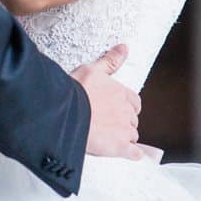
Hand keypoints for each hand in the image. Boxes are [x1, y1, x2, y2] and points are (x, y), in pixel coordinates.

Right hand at [72, 43, 142, 159]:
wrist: (66, 114)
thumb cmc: (76, 90)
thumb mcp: (92, 70)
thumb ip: (110, 61)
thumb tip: (124, 47)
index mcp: (121, 93)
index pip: (134, 102)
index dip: (128, 106)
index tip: (120, 109)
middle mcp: (126, 112)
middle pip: (133, 120)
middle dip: (125, 122)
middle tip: (109, 124)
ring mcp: (124, 131)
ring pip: (133, 136)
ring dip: (126, 137)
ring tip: (111, 138)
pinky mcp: (119, 147)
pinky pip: (134, 153)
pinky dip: (133, 153)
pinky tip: (129, 153)